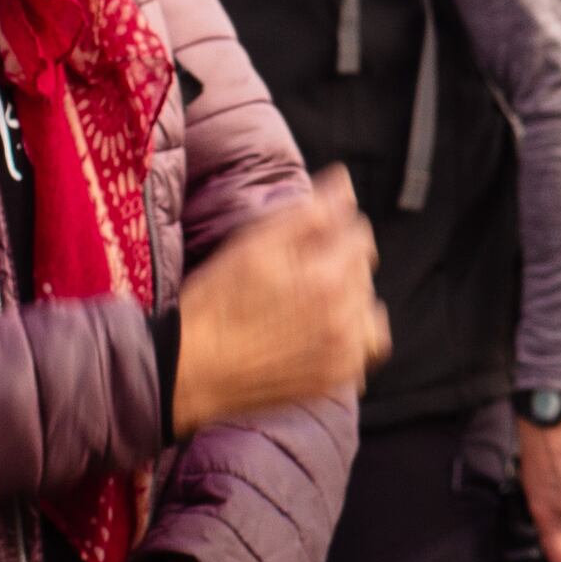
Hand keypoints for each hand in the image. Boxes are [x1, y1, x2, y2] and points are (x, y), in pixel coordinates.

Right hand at [172, 177, 385, 432]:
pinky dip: (351, 335)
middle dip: (339, 261)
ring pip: (369, 308)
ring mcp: (343, 353)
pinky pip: (365, 349)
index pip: (360, 233)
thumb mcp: (254, 244)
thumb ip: (309, 212)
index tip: (308, 237)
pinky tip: (321, 331)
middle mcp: (344, 318)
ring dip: (350, 298)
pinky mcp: (334, 378)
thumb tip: (344, 182)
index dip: (333, 227)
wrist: (191, 369)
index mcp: (327, 278)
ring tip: (311, 301)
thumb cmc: (216, 302)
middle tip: (298, 270)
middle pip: (365, 270)